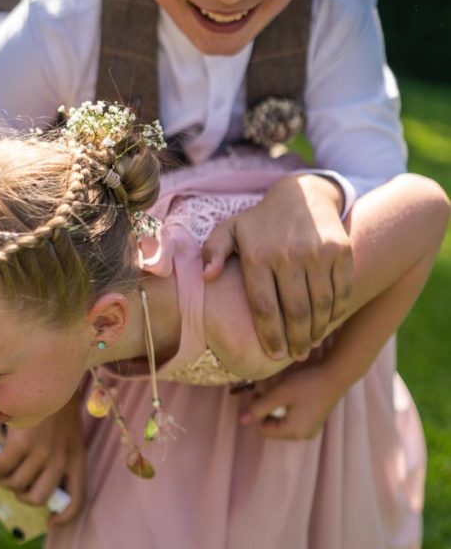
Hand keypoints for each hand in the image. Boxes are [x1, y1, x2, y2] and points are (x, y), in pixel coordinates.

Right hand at [0, 393, 85, 525]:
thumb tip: (26, 485)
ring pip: (16, 485)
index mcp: (78, 459)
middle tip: (15, 482)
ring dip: (4, 481)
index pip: (77, 500)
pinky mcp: (22, 442)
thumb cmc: (55, 408)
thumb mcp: (65, 434)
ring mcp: (42, 452)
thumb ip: (56, 458)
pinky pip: (0, 468)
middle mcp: (62, 459)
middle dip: (22, 495)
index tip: (50, 523)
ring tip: (1, 470)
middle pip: (38, 498)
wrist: (51, 375)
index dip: (64, 518)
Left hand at [202, 174, 352, 361]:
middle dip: (296, 341)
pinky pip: (341, 290)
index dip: (271, 336)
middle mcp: (288, 255)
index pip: (265, 308)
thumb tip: (207, 277)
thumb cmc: (261, 222)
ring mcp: (317, 252)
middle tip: (295, 355)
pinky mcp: (340, 250)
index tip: (275, 354)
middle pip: (296, 312)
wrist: (303, 194)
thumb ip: (214, 252)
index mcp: (258, 256)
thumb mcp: (231, 230)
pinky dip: (337, 312)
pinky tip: (328, 322)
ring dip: (317, 330)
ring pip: (320, 306)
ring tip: (310, 342)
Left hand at [239, 360, 344, 440]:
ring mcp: (310, 428)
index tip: (260, 392)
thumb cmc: (306, 383)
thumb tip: (242, 420)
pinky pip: (293, 417)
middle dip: (266, 407)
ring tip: (276, 388)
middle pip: (273, 425)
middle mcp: (302, 435)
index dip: (257, 411)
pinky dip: (287, 405)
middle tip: (266, 388)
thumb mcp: (279, 394)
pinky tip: (289, 392)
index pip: (263, 429)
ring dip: (276, 405)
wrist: (336, 374)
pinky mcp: (315, 419)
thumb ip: (259, 407)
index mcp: (293, 432)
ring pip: (282, 419)